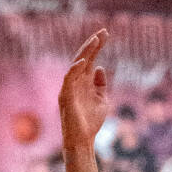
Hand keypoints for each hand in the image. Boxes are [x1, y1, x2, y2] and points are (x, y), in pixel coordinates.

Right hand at [59, 29, 110, 153]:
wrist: (83, 140)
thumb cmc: (90, 122)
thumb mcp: (102, 100)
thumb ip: (100, 84)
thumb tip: (100, 68)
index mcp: (84, 81)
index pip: (90, 58)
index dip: (97, 45)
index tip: (106, 33)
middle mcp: (76, 81)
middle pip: (83, 57)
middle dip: (93, 44)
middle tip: (103, 32)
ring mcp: (69, 87)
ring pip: (76, 65)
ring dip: (85, 52)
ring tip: (95, 41)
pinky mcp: (65, 96)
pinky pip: (69, 79)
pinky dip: (75, 69)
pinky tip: (84, 61)